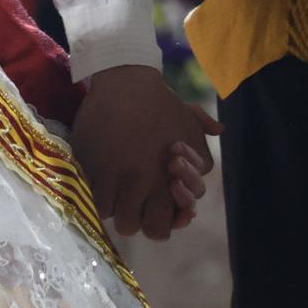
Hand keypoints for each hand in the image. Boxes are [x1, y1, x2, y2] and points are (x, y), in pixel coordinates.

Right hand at [73, 64, 221, 240]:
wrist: (126, 80)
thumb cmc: (161, 102)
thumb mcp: (190, 122)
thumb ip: (202, 142)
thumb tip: (220, 130)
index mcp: (167, 182)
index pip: (162, 227)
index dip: (158, 222)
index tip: (155, 205)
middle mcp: (139, 184)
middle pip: (134, 227)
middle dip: (135, 217)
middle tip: (134, 200)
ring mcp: (111, 175)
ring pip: (108, 214)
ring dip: (112, 204)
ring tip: (114, 187)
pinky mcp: (87, 163)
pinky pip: (87, 193)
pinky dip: (91, 190)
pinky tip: (98, 177)